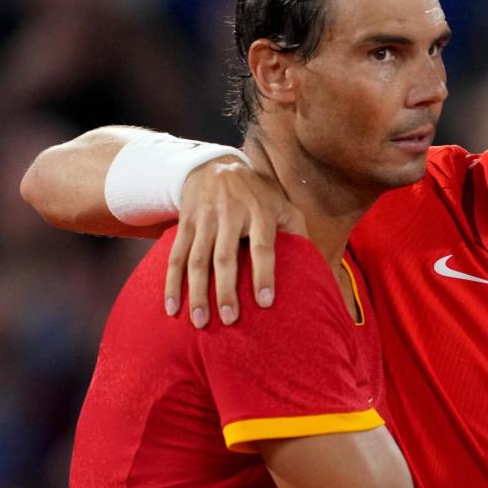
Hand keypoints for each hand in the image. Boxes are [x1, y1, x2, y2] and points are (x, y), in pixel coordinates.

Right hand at [164, 155, 305, 326]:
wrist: (215, 165)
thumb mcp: (283, 204)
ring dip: (196, 293)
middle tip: (229, 320)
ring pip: (197, 260)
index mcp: (259, 212)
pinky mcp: (185, 224)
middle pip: (225, 257)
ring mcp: (204, 219)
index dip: (264, 274)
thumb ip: (298, 232)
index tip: (265, 302)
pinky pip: (176, 256)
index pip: (263, 246)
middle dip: (225, 290)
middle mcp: (230, 215)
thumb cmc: (258, 195)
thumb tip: (316, 267)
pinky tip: (172, 308)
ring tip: (200, 322)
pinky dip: (172, 284)